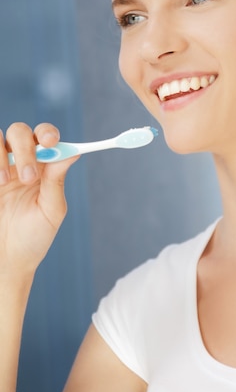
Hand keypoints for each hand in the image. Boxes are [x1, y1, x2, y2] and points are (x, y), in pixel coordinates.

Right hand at [0, 122, 78, 277]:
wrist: (5, 259)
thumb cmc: (32, 237)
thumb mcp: (50, 211)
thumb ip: (56, 181)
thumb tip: (72, 153)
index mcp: (42, 167)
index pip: (45, 137)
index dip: (48, 134)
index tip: (51, 142)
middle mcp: (19, 161)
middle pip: (20, 132)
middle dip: (25, 149)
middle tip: (28, 177)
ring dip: (1, 156)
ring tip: (4, 184)